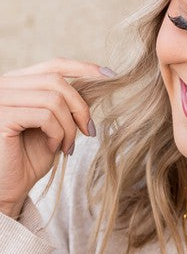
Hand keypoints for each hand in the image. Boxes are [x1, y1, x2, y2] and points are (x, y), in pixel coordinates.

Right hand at [0, 57, 114, 216]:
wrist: (6, 189)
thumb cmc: (27, 159)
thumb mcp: (53, 124)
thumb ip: (66, 103)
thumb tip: (98, 83)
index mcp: (17, 83)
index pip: (53, 65)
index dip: (83, 68)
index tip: (109, 75)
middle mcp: (5, 85)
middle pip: (56, 80)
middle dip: (80, 106)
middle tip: (89, 131)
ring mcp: (1, 99)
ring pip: (53, 99)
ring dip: (69, 126)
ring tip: (67, 146)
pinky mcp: (2, 116)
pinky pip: (44, 116)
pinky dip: (57, 133)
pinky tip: (53, 148)